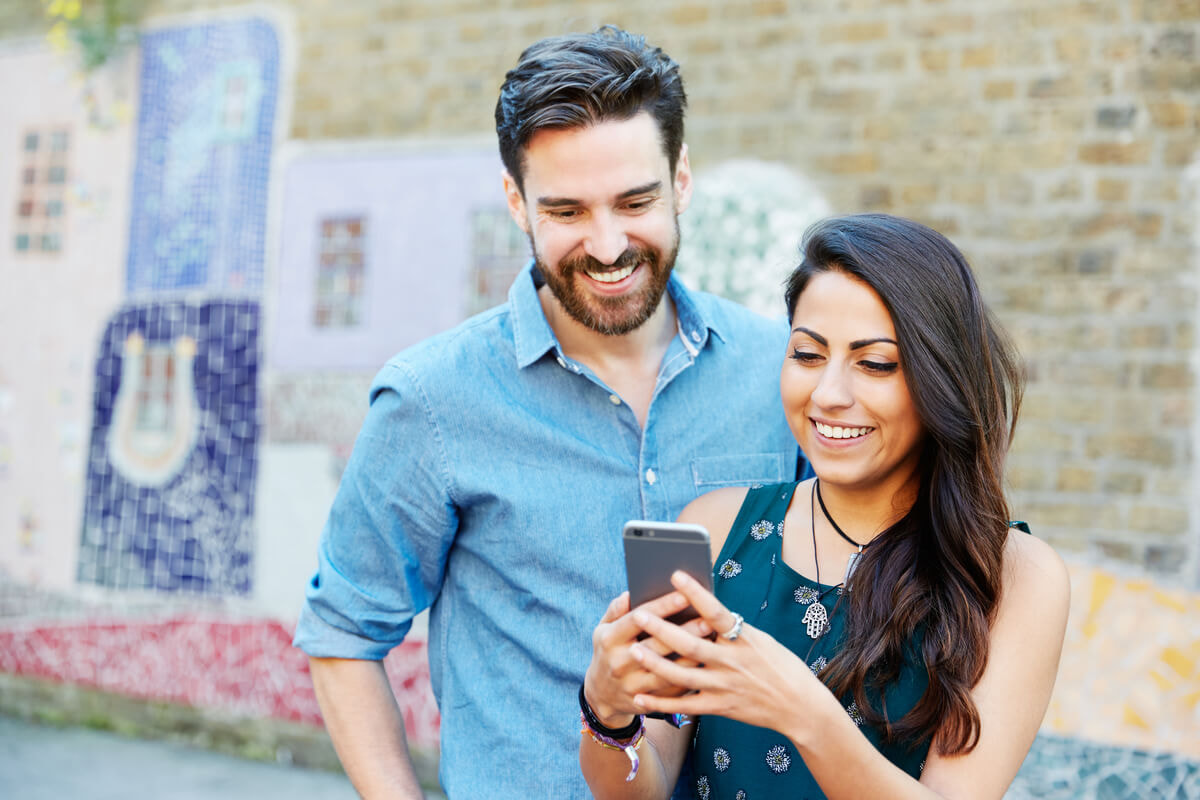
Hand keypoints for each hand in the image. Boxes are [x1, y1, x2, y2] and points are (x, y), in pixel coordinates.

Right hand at [583, 590, 712, 726]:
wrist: (601, 695)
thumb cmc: (608, 652)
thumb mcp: (602, 629)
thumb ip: (615, 611)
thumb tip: (629, 593)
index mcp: (610, 639)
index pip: (637, 619)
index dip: (661, 607)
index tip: (684, 595)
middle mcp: (619, 663)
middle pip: (656, 645)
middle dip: (683, 632)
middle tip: (708, 620)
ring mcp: (632, 685)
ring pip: (666, 672)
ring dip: (691, 657)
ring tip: (712, 643)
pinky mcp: (645, 702)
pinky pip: (671, 691)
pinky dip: (689, 678)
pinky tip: (705, 665)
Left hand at [627, 571, 829, 734]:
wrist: (800, 705)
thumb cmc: (779, 665)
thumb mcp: (759, 639)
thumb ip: (730, 629)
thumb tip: (699, 610)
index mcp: (744, 638)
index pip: (716, 612)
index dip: (695, 593)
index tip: (675, 574)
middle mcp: (732, 661)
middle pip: (691, 644)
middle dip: (662, 629)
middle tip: (639, 614)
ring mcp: (725, 685)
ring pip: (682, 674)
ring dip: (655, 662)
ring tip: (633, 649)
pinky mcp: (720, 707)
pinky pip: (685, 705)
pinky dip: (662, 702)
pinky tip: (641, 695)